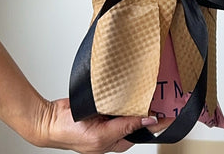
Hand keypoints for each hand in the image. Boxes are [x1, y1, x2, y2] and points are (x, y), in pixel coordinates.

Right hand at [29, 98, 167, 152]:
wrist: (50, 119)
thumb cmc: (70, 134)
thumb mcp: (101, 135)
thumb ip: (125, 126)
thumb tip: (148, 121)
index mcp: (118, 140)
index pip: (144, 131)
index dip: (159, 123)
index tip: (173, 114)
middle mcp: (115, 127)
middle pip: (138, 116)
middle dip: (151, 106)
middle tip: (165, 95)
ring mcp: (109, 114)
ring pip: (129, 103)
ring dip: (138, 96)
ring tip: (153, 86)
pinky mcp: (102, 102)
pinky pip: (117, 94)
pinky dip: (125, 89)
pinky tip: (132, 83)